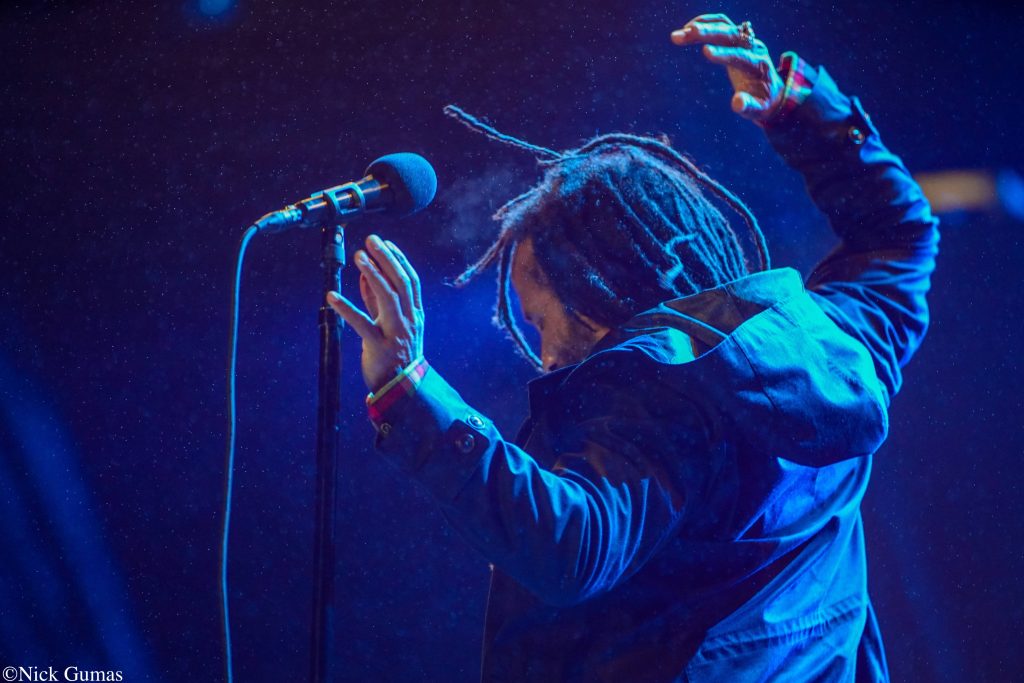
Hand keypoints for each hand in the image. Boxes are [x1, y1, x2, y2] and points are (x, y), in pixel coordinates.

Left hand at [325, 234, 424, 392]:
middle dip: (386, 259)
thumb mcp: (390, 323)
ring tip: (359, 257)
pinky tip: (332, 296)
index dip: (399, 259)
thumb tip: (367, 273)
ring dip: (374, 274)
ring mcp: (396, 333)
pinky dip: (347, 309)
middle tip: (371, 240)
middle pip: (401, 283)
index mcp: (415, 314)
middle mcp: (409, 320)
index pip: (411, 280)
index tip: (385, 243)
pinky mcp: (379, 347)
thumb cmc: (395, 352)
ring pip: (389, 298)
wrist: (402, 387)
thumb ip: (378, 299)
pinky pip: (362, 324)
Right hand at [671, 13, 784, 122]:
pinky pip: (721, 24)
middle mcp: (753, 48)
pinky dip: (704, 23)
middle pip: (731, 34)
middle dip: (708, 33)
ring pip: (724, 25)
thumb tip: (736, 103)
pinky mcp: (737, 38)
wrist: (771, 91)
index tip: (705, 51)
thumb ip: (748, 106)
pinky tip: (687, 30)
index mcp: (759, 65)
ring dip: (702, 26)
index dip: (723, 53)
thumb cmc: (762, 103)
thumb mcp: (758, 110)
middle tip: (685, 34)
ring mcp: (746, 41)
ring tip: (678, 35)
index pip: (740, 56)